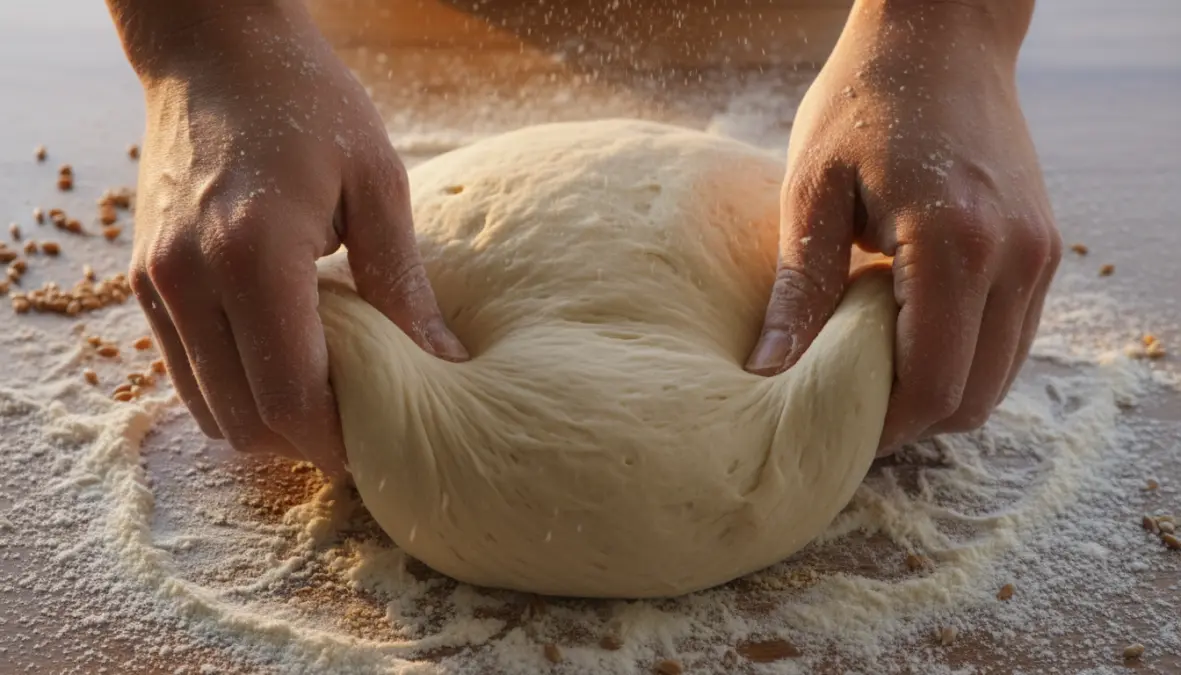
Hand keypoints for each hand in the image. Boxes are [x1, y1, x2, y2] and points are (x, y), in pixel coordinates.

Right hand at [125, 5, 466, 473]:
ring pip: (208, 406)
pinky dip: (232, 391)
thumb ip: (402, 282)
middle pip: (244, 418)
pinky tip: (281, 367)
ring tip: (325, 404)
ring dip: (266, 423)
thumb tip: (445, 361)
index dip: (335, 440)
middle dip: (305, 442)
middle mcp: (189, 279)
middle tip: (362, 431)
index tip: (381, 447)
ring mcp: (157, 283)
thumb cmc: (308, 101)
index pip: (289, 394)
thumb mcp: (376, 181)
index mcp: (253, 255)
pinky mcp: (143, 280)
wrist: (216, 50)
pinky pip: (184, 370)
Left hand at [746, 0, 1060, 453]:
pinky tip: (910, 330)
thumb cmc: (863, 101)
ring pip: (1000, 377)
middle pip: (974, 398)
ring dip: (941, 391)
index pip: (933, 385)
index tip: (829, 429)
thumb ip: (797, 286)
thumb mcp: (811, 189)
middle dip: (910, 419)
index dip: (882, 427)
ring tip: (872, 370)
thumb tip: (767, 371)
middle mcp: (1015, 259)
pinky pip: (1011, 338)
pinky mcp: (1044, 248)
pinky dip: (966, 356)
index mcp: (954, 246)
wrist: (941, 36)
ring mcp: (1040, 255)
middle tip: (845, 408)